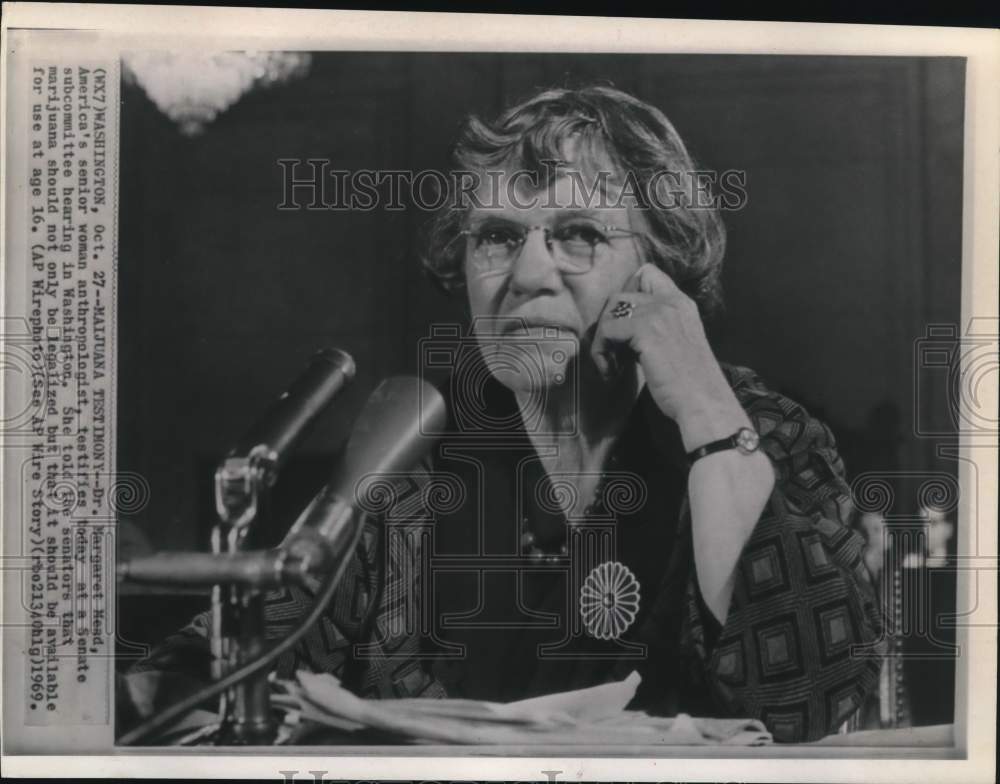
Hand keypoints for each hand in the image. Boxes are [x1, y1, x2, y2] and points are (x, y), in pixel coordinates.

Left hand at [590, 264, 749, 449]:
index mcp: (682, 304)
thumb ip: (655, 329)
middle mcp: (672, 302)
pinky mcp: (646, 330)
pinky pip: (607, 330)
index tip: (624, 326)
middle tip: (615, 354)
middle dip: (609, 324)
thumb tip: (621, 331)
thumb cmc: (690, 385)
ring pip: (610, 311)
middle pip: (620, 294)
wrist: (704, 403)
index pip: (647, 273)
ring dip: (603, 340)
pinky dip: (602, 353)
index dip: (627, 295)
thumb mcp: (676, 344)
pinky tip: (612, 372)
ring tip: (612, 365)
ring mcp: (659, 313)